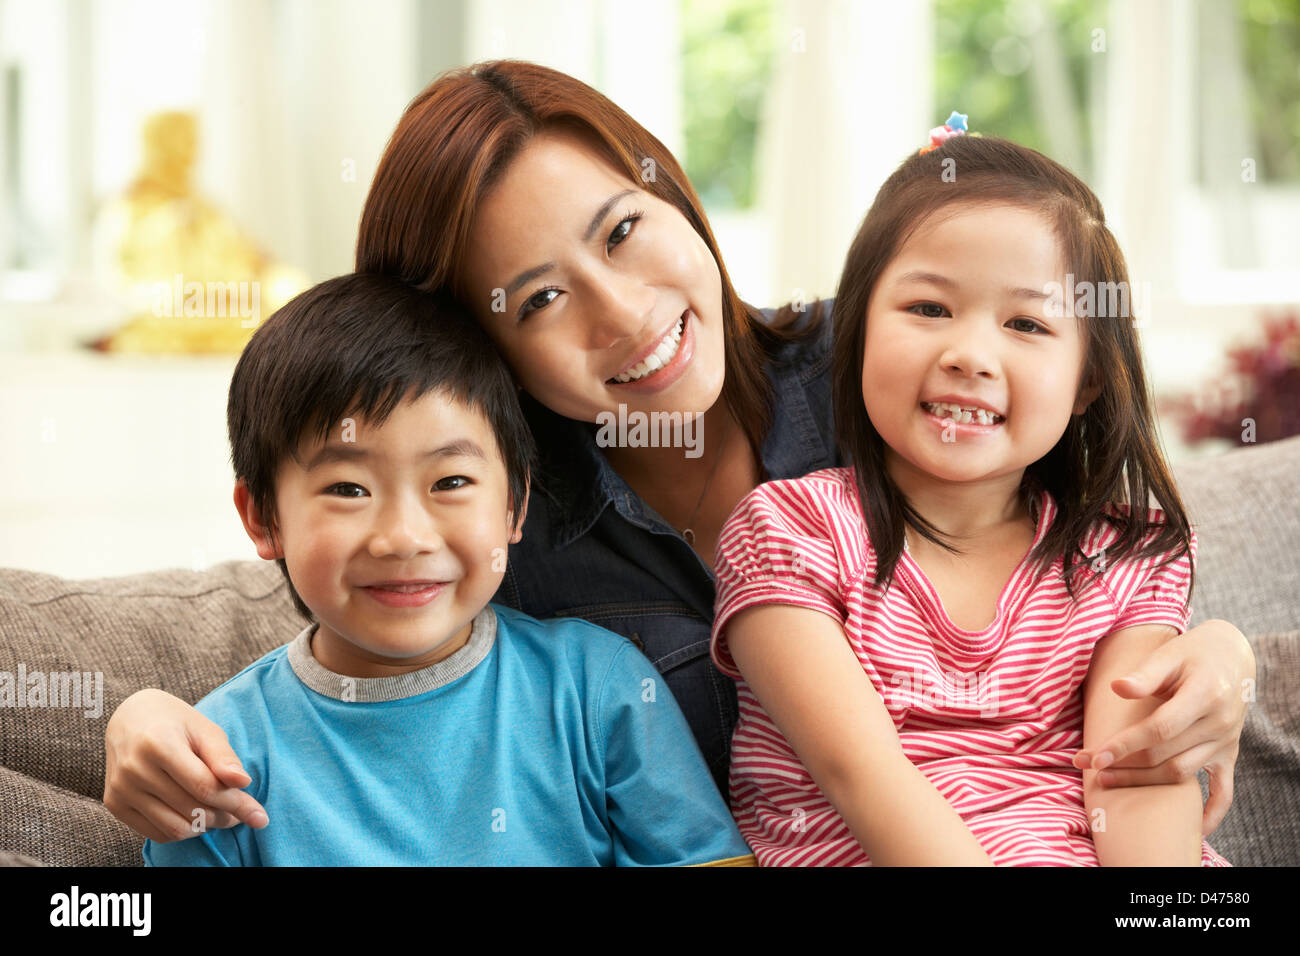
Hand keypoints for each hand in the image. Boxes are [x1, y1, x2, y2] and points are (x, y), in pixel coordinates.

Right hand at [103, 688, 268, 842]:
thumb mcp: (204, 729)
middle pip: (192, 809)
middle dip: (225, 816)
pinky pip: (157, 833)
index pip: (205, 787)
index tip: (260, 816)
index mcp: (158, 744)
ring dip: (206, 827)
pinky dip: (183, 830)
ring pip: (175, 828)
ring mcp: (120, 789)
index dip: (237, 804)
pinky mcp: (114, 804)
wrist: (129, 718)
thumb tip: (243, 783)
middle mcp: (134, 769)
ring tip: (221, 814)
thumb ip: (224, 757)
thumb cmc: (175, 722)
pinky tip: (195, 815)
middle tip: (241, 812)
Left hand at [1073, 620, 1252, 835]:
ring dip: (1143, 783)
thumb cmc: (1192, 653)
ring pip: (1182, 774)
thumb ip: (1145, 673)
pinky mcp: (1229, 755)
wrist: (1232, 657)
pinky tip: (1192, 830)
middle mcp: (1219, 723)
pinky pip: (1224, 792)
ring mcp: (1225, 743)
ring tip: (1107, 782)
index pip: (1160, 728)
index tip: (1095, 755)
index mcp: (1204, 695)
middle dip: (1123, 764)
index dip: (1125, 744)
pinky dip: (1211, 814)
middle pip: (1166, 755)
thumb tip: (1117, 688)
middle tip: (1085, 766)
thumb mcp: (1170, 654)